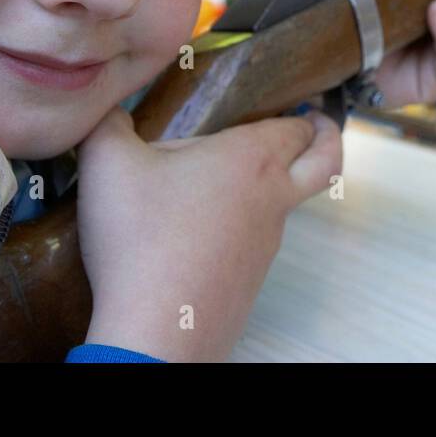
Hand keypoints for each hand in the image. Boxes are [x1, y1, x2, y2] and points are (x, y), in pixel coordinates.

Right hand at [77, 106, 341, 361]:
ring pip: (287, 205)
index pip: (297, 128)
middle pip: (326, 163)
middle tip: (314, 129)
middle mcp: (271, 200)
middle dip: (328, 139)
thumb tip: (107, 109)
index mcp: (251, 160)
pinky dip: (243, 228)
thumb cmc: (140, 240)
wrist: (154, 330)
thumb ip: (108, 122)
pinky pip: (257, 243)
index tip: (299, 105)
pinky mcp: (250, 282)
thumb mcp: (108, 162)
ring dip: (273, 186)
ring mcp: (267, 245)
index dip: (301, 113)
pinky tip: (202, 228)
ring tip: (225, 179)